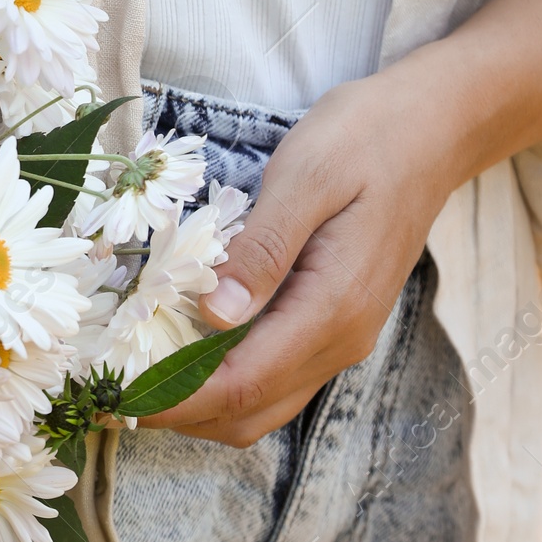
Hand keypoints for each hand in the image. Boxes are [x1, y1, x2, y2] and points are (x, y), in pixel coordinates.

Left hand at [141, 0, 541, 445]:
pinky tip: (181, 339)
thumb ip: (262, 250)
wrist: (436, 127)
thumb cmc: (368, 138)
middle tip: (106, 385)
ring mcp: (340, 336)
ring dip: (196, 400)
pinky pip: (273, 373)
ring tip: (133, 367)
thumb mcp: (307, 176)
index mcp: (332, 309)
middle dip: (175, 413)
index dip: (171, 401)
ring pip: (260, 402)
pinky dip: (222, 375)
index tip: (111, 395)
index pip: (240, 385)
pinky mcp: (333, 321)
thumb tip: (214, 315)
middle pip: (247, 413)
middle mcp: (340, 340)